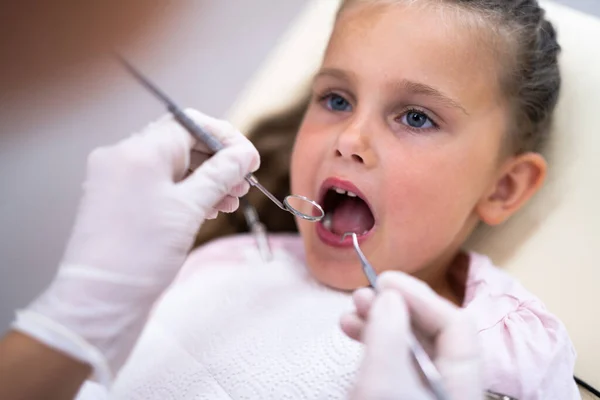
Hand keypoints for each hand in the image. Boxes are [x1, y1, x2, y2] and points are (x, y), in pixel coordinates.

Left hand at [12, 110, 258, 383]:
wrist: (100, 301)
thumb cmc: (143, 253)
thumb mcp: (190, 208)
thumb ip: (221, 175)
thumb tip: (245, 154)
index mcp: (138, 150)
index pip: (191, 124)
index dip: (226, 139)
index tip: (250, 161)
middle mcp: (122, 156)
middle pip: (181, 144)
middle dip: (217, 162)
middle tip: (243, 186)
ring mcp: (117, 179)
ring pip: (172, 167)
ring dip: (205, 180)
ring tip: (230, 202)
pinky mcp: (118, 201)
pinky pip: (158, 185)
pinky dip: (185, 193)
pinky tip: (207, 210)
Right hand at [342, 272, 482, 399]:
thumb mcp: (384, 386)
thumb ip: (388, 339)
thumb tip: (390, 294)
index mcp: (461, 383)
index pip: (455, 325)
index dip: (421, 297)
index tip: (385, 281)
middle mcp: (448, 384)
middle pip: (431, 333)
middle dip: (395, 306)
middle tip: (363, 294)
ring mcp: (425, 392)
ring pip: (409, 346)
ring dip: (379, 321)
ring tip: (351, 310)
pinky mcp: (403, 396)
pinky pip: (394, 362)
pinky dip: (373, 343)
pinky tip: (351, 330)